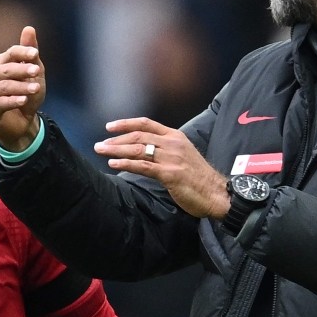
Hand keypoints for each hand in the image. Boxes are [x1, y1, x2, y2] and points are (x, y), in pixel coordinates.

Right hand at [0, 26, 45, 151]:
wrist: (22, 124)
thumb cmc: (26, 96)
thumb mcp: (34, 75)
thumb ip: (31, 54)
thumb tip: (29, 28)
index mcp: (1, 64)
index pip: (9, 53)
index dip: (22, 52)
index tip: (35, 54)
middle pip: (5, 69)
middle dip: (22, 70)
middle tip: (37, 72)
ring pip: (3, 86)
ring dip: (21, 87)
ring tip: (36, 89)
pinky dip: (11, 101)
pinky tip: (23, 100)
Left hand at [94, 117, 230, 219]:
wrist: (216, 193)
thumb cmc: (199, 177)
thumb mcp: (183, 155)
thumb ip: (165, 150)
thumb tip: (144, 151)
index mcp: (175, 136)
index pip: (146, 124)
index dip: (126, 123)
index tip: (109, 127)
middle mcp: (172, 144)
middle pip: (138, 136)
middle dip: (116, 139)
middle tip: (100, 144)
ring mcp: (171, 158)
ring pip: (137, 149)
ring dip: (116, 150)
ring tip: (101, 151)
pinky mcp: (169, 174)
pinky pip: (142, 166)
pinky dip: (125, 164)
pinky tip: (113, 164)